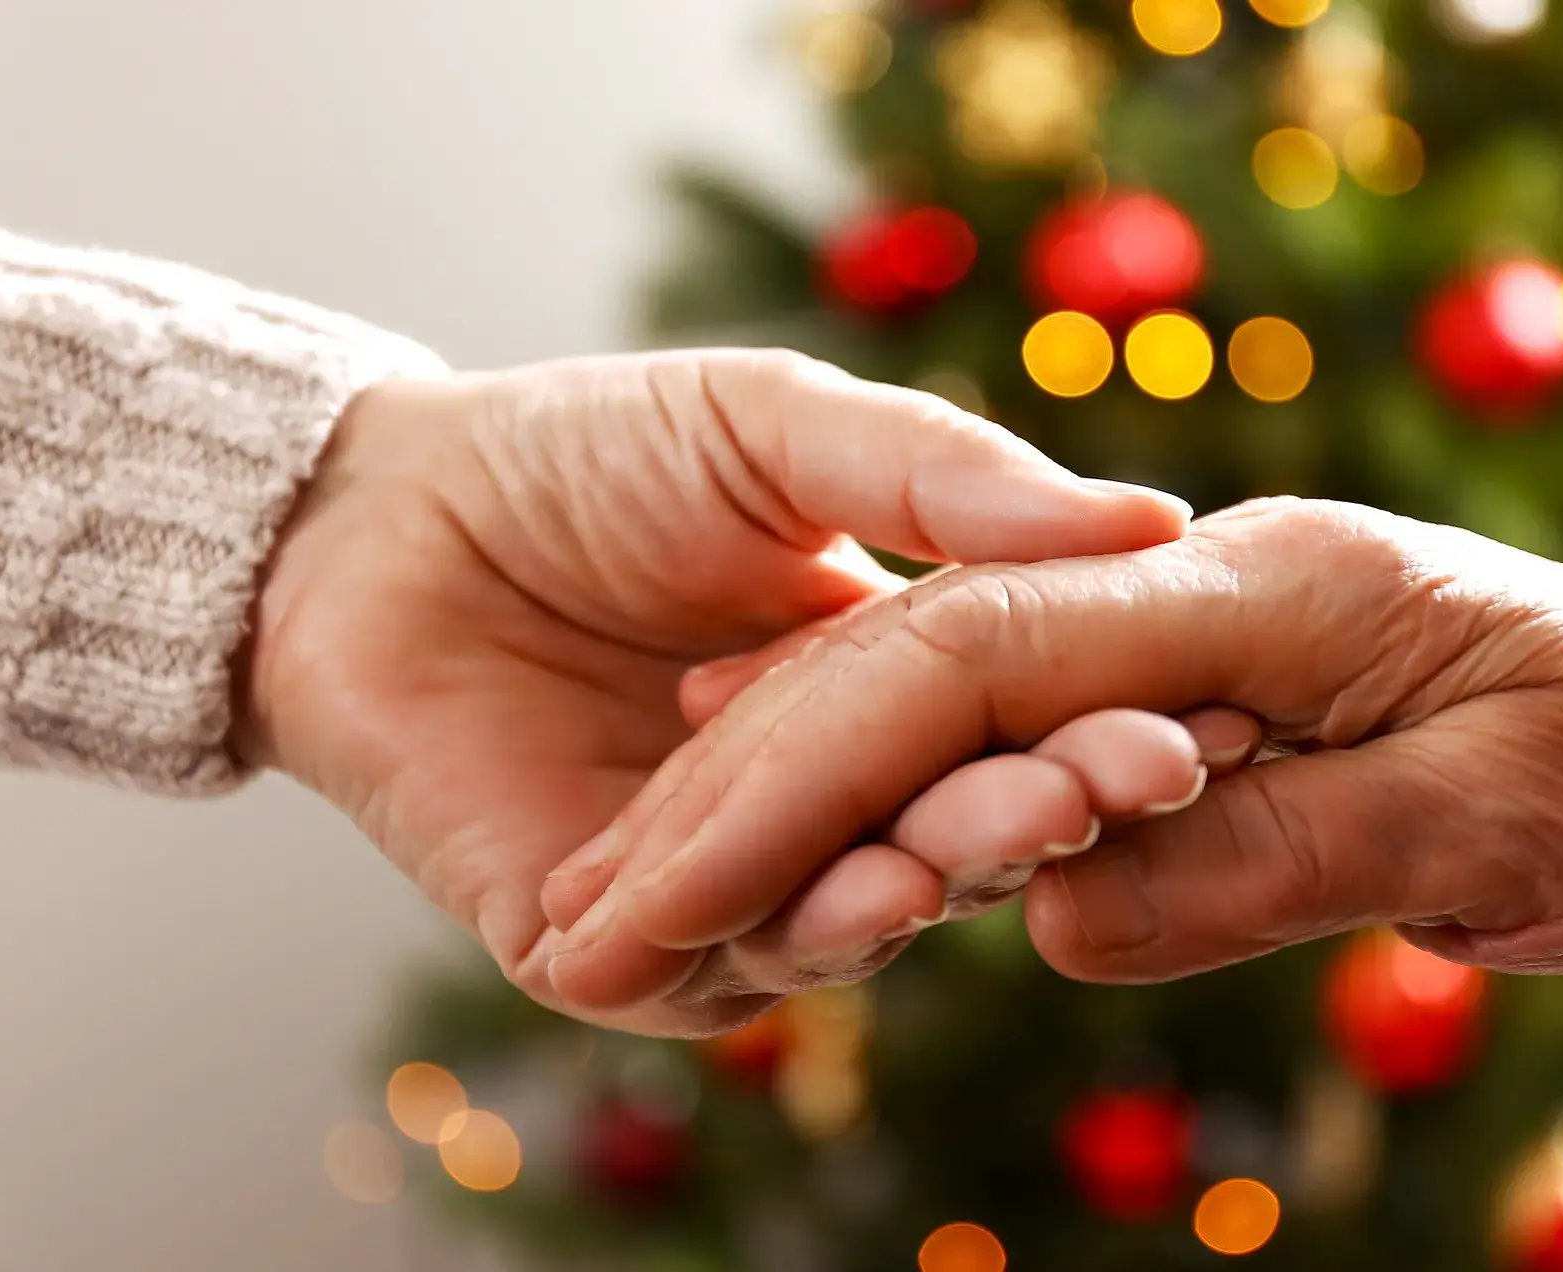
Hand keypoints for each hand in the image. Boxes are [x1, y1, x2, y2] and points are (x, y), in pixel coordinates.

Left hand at [236, 349, 1199, 1033]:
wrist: (366, 516)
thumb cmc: (581, 456)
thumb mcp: (782, 428)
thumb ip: (944, 477)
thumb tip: (1154, 521)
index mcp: (874, 693)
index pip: (1009, 734)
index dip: (1097, 723)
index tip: (1196, 700)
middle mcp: (808, 806)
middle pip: (952, 837)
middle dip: (1045, 806)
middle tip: (1139, 772)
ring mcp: (709, 883)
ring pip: (853, 917)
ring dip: (945, 873)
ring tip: (1021, 824)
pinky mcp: (596, 944)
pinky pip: (712, 967)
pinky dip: (793, 934)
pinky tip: (870, 890)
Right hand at [548, 496, 1562, 993]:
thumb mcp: (1496, 819)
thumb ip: (1274, 849)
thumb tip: (1071, 910)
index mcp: (1263, 586)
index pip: (972, 663)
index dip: (809, 774)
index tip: (663, 885)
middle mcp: (1205, 598)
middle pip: (928, 675)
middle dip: (756, 792)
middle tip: (593, 910)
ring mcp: (1202, 650)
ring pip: (953, 713)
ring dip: (802, 804)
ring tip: (649, 890)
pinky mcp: (1214, 715)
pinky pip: (1025, 757)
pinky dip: (912, 811)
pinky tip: (817, 851)